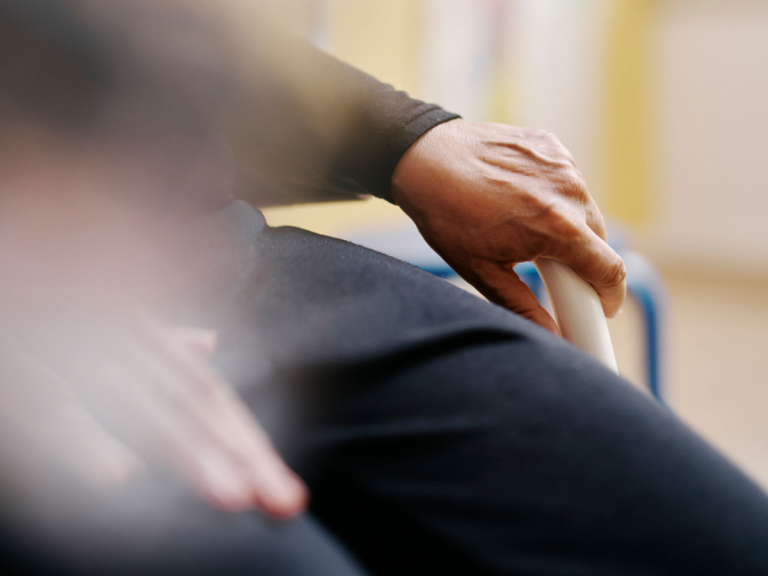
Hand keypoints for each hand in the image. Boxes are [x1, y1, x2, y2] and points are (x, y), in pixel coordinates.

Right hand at [2, 313, 307, 517]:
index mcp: (137, 330)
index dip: (245, 438)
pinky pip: (47, 403)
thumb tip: (208, 344)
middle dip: (241, 454)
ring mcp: (69, 342)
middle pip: (191, 402)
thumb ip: (155, 335)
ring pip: (138, 404)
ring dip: (186, 450)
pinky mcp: (14, 360)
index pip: (204, 391)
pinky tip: (117, 475)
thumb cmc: (44, 291)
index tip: (282, 488)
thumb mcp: (105, 310)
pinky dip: (82, 437)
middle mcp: (116, 336)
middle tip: (285, 502)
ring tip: (231, 496)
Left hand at [391, 119, 625, 333]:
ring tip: (527, 230)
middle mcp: (569, 192)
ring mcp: (563, 164)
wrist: (423, 159)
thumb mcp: (481, 271)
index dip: (610, 295)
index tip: (602, 308)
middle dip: (584, 262)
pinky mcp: (552, 146)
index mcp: (558, 228)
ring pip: (584, 209)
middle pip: (599, 240)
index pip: (610, 270)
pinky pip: (568, 181)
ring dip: (570, 226)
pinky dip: (556, 196)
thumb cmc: (447, 216)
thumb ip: (522, 306)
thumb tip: (551, 336)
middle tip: (553, 272)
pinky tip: (522, 200)